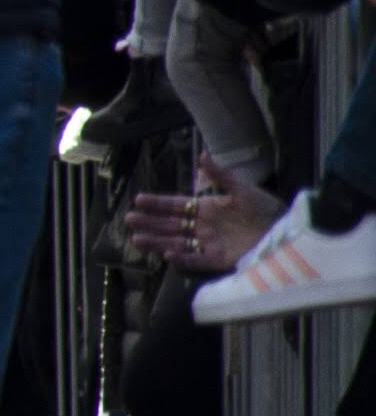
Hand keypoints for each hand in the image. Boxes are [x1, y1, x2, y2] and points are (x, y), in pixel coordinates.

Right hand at [127, 157, 283, 274]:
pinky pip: (197, 260)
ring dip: (157, 241)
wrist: (286, 231)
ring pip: (177, 242)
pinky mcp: (220, 260)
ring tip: (137, 240)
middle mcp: (204, 226)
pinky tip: (167, 254)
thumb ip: (220, 175)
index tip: (138, 200)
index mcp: (206, 208)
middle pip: (170, 225)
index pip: (176, 205)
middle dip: (149, 223)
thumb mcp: (242, 188)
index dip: (157, 203)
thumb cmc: (266, 208)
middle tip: (129, 220)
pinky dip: (182, 258)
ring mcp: (210, 243)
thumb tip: (202, 155)